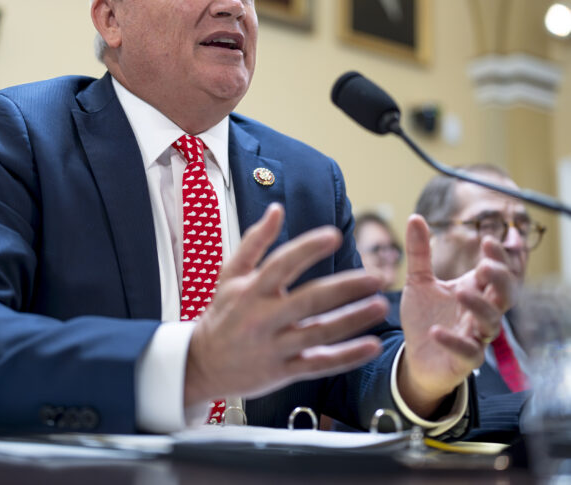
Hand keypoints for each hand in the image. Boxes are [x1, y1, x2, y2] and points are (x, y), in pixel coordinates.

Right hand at [184, 203, 388, 406]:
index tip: (334, 235)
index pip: (282, 264)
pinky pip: (319, 364)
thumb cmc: (221, 313)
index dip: (308, 248)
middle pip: (309, 299)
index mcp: (251, 290)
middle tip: (377, 276)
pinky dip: (347, 356)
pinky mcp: (282, 372)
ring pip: (319, 332)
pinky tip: (372, 345)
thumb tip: (277, 209)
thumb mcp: (230, 275)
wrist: (202, 364)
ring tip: (380, 305)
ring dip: (353, 319)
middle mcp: (262, 318)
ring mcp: (273, 347)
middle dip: (346, 287)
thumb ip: (255, 241)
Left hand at [398, 215, 514, 416]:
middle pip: (505, 295)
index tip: (487, 241)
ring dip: (479, 306)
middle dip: (500, 279)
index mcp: (474, 290)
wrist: (415, 355)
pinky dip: (453, 341)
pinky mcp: (464, 359)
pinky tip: (436, 330)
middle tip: (485, 266)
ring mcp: (475, 336)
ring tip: (460, 291)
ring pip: (491, 322)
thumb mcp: (418, 281)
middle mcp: (480, 312)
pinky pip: (468, 351)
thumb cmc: (425, 316)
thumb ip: (419, 252)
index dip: (498, 258)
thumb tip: (415, 217)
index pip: (497, 272)